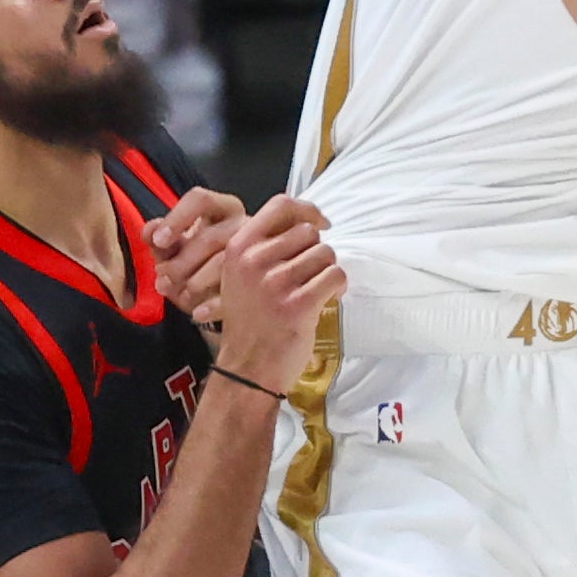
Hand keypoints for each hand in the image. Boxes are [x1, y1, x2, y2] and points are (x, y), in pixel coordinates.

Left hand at [148, 187, 248, 325]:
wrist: (227, 291)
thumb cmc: (199, 261)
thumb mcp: (177, 248)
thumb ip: (160, 238)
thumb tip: (149, 231)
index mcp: (224, 208)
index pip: (200, 200)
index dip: (176, 219)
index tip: (158, 241)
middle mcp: (244, 225)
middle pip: (211, 237)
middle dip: (181, 262)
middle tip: (161, 279)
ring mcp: (258, 254)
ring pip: (224, 265)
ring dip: (195, 283)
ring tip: (179, 296)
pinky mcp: (262, 282)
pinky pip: (237, 293)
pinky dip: (213, 305)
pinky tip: (197, 313)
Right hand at [212, 195, 344, 393]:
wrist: (246, 370)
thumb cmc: (249, 322)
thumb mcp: (240, 276)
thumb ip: (265, 246)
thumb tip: (309, 220)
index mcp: (239, 248)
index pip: (281, 206)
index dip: (307, 210)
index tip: (320, 223)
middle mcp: (254, 260)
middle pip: (308, 233)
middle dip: (315, 253)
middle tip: (308, 276)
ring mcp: (276, 282)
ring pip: (325, 254)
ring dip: (326, 272)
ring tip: (314, 291)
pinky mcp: (299, 304)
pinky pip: (335, 276)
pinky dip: (338, 287)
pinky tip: (326, 300)